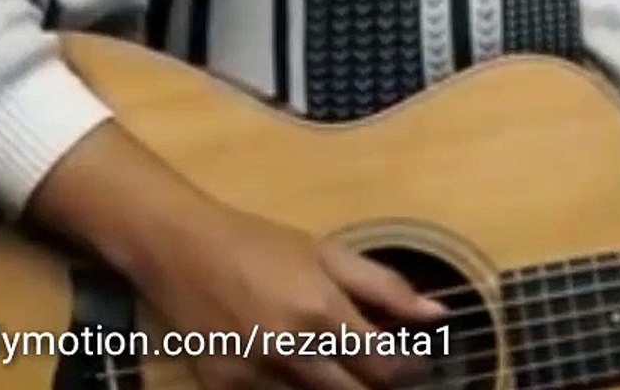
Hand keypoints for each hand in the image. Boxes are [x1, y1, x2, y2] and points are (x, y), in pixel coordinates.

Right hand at [131, 202, 446, 388]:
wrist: (180, 248)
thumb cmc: (261, 244)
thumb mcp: (328, 253)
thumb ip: (386, 287)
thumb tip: (439, 314)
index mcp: (322, 314)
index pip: (384, 367)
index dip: (409, 370)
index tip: (416, 363)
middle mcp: (291, 352)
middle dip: (375, 385)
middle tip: (380, 369)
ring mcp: (253, 376)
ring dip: (335, 387)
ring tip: (337, 364)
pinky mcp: (222, 389)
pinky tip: (297, 369)